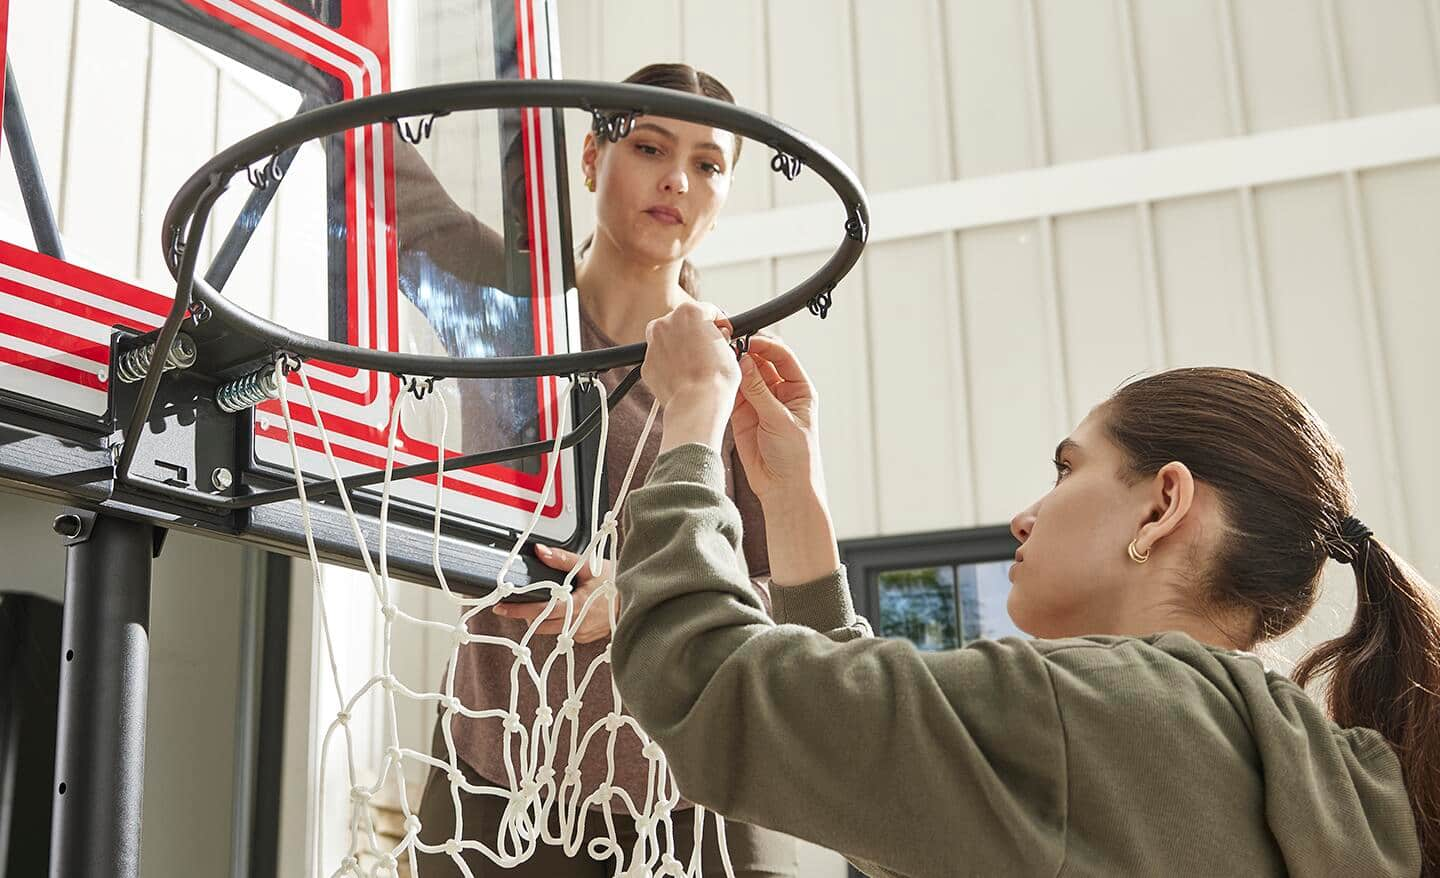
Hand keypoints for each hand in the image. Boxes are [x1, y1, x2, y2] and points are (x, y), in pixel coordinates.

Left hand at [491, 544, 616, 643]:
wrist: (638, 598)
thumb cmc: (618, 583)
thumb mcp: (590, 566)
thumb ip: (562, 559)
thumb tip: (541, 551)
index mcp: (574, 608)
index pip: (537, 612)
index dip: (516, 610)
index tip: (501, 607)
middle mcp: (575, 625)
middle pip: (539, 625)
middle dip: (526, 616)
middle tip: (518, 605)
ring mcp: (581, 634)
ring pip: (551, 631)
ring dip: (542, 620)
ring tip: (543, 605)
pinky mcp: (586, 637)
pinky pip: (564, 633)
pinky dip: (558, 623)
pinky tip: (565, 611)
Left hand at [643, 301, 740, 452]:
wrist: (697, 404)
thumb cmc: (716, 378)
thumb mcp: (728, 348)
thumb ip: (717, 336)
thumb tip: (715, 337)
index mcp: (688, 312)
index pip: (707, 310)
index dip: (719, 322)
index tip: (722, 332)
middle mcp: (665, 323)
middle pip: (683, 323)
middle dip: (695, 334)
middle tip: (708, 350)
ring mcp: (652, 345)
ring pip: (668, 341)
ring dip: (680, 348)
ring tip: (695, 364)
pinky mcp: (646, 365)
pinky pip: (660, 360)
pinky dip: (669, 365)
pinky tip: (683, 376)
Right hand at [730, 335, 824, 502]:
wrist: (783, 488)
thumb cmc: (796, 457)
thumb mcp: (780, 420)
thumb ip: (760, 391)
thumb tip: (745, 361)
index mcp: (798, 390)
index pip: (782, 357)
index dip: (766, 346)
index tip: (748, 341)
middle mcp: (779, 393)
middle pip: (761, 362)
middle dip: (746, 353)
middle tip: (729, 348)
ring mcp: (760, 403)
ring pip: (745, 376)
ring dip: (734, 368)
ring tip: (720, 362)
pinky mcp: (742, 415)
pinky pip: (733, 393)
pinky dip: (725, 386)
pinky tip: (717, 380)